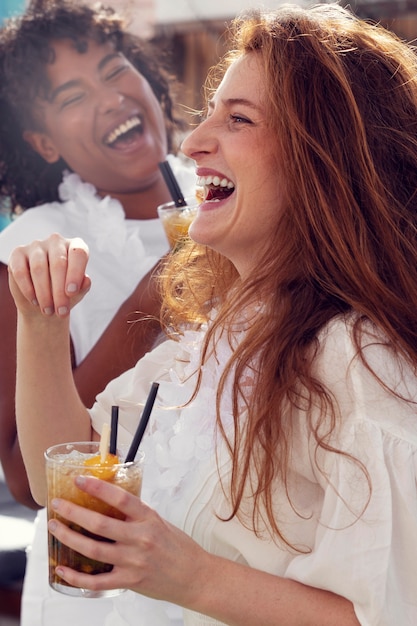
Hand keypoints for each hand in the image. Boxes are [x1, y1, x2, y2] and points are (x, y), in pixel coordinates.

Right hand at [8, 234, 90, 317]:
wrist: (44, 304)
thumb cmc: (64, 295)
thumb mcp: (77, 293)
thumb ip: (83, 286)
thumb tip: (86, 280)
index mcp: (75, 246)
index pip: (78, 253)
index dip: (76, 272)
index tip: (71, 293)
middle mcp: (56, 241)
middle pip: (59, 263)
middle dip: (59, 291)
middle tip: (60, 311)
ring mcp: (36, 246)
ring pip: (39, 267)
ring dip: (44, 293)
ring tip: (48, 310)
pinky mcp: (18, 253)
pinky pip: (21, 271)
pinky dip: (27, 288)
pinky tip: (34, 301)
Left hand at [47, 475, 210, 606]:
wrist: (195, 577)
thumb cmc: (178, 547)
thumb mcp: (159, 522)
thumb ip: (136, 515)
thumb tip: (109, 503)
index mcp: (149, 519)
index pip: (119, 498)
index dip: (97, 488)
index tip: (79, 480)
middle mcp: (140, 539)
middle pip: (99, 524)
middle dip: (73, 512)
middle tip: (57, 504)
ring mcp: (133, 562)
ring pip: (92, 549)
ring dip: (69, 538)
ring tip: (55, 528)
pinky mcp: (129, 582)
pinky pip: (96, 582)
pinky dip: (76, 577)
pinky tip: (62, 569)